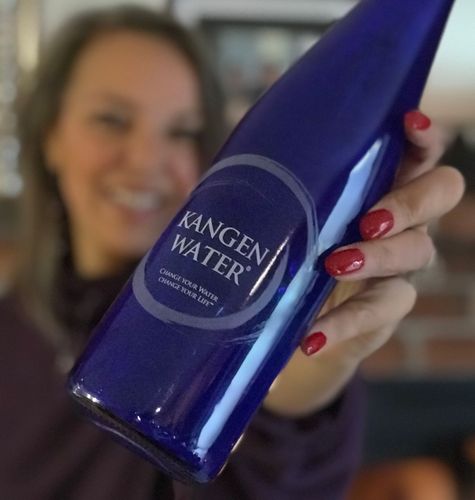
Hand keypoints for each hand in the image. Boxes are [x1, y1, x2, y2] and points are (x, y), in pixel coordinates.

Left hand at [264, 111, 464, 417]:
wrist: (288, 316)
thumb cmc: (286, 250)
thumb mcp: (280, 217)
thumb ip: (275, 189)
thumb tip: (233, 162)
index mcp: (378, 184)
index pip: (417, 150)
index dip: (424, 136)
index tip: (408, 122)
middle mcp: (400, 218)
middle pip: (439, 193)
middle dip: (409, 202)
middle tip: (369, 219)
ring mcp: (399, 264)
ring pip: (417, 252)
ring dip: (378, 256)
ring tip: (335, 265)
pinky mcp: (385, 308)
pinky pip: (378, 312)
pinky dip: (344, 323)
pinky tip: (312, 337)